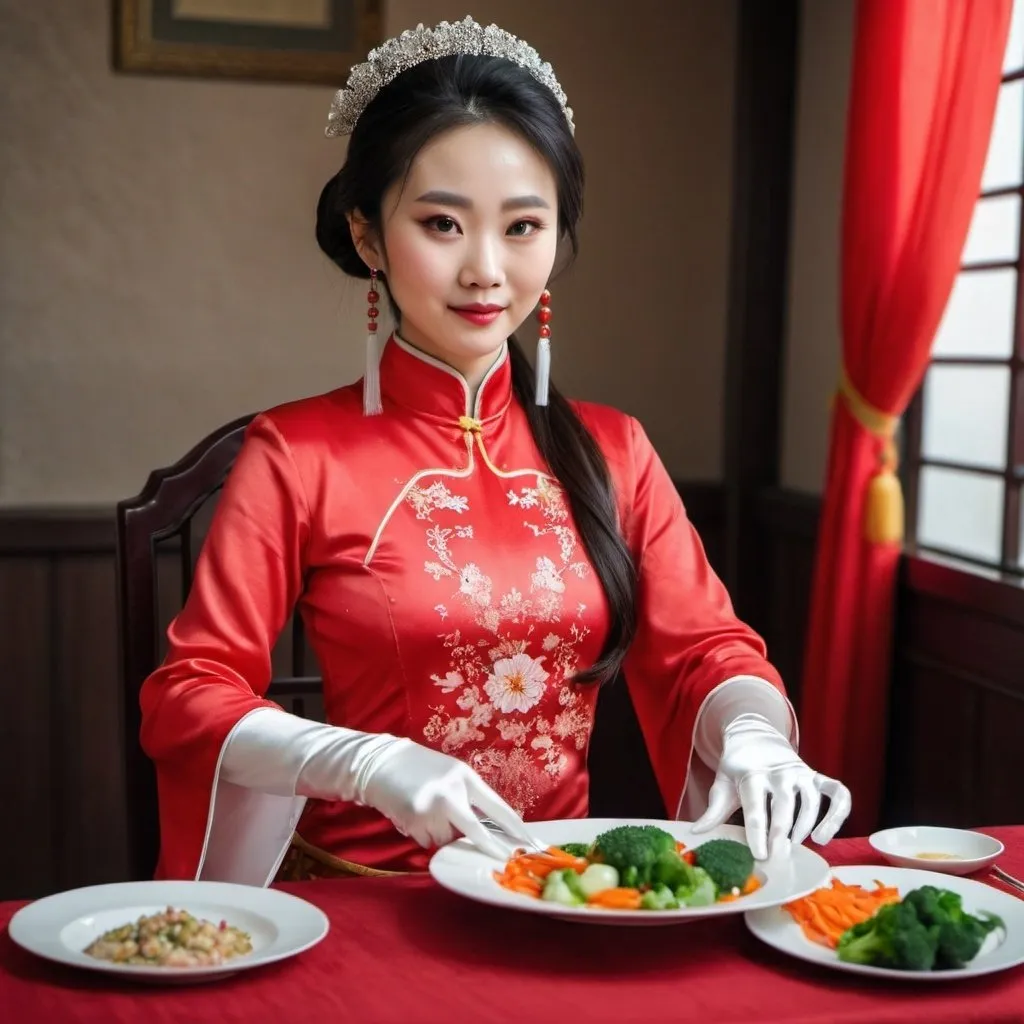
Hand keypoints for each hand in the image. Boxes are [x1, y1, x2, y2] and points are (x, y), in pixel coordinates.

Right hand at [357, 738, 531, 859]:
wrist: (380, 763)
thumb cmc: (420, 768)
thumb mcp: (450, 773)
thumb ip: (468, 795)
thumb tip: (487, 827)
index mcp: (464, 776)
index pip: (495, 805)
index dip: (513, 826)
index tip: (528, 841)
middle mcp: (450, 792)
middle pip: (474, 830)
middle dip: (489, 846)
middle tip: (504, 860)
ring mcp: (431, 808)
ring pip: (447, 838)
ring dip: (441, 833)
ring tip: (427, 812)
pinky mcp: (413, 821)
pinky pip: (428, 840)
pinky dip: (424, 834)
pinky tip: (413, 815)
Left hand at [690, 713, 851, 859]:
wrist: (755, 736)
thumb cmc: (737, 768)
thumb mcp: (722, 783)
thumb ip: (714, 810)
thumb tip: (696, 832)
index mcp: (752, 773)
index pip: (755, 805)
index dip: (758, 832)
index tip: (760, 855)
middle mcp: (779, 772)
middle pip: (785, 803)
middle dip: (782, 831)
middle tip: (779, 856)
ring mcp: (801, 773)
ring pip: (812, 799)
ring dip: (808, 824)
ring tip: (798, 845)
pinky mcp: (817, 777)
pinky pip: (838, 793)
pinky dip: (839, 813)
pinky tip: (825, 835)